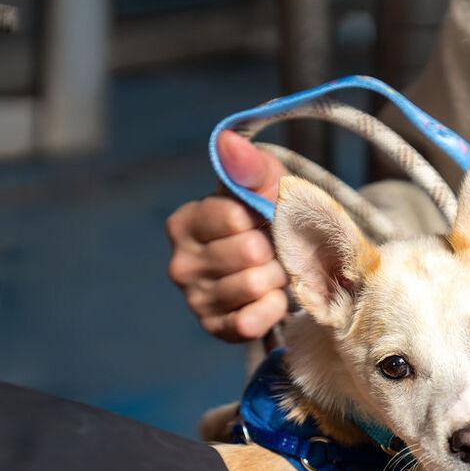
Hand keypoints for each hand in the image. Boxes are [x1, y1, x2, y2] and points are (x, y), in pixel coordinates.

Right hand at [166, 131, 289, 341]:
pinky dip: (271, 310)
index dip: (261, 219)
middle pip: (248, 253)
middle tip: (273, 251)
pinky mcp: (215, 328)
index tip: (262, 220)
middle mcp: (180, 262)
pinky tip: (272, 298)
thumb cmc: (270, 218)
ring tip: (274, 272)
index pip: (232, 218)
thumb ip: (249, 165)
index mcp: (184, 223)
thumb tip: (228, 142)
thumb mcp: (267, 185)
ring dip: (277, 278)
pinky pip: (248, 323)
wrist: (287, 262)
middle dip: (274, 251)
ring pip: (253, 285)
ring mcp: (195, 299)